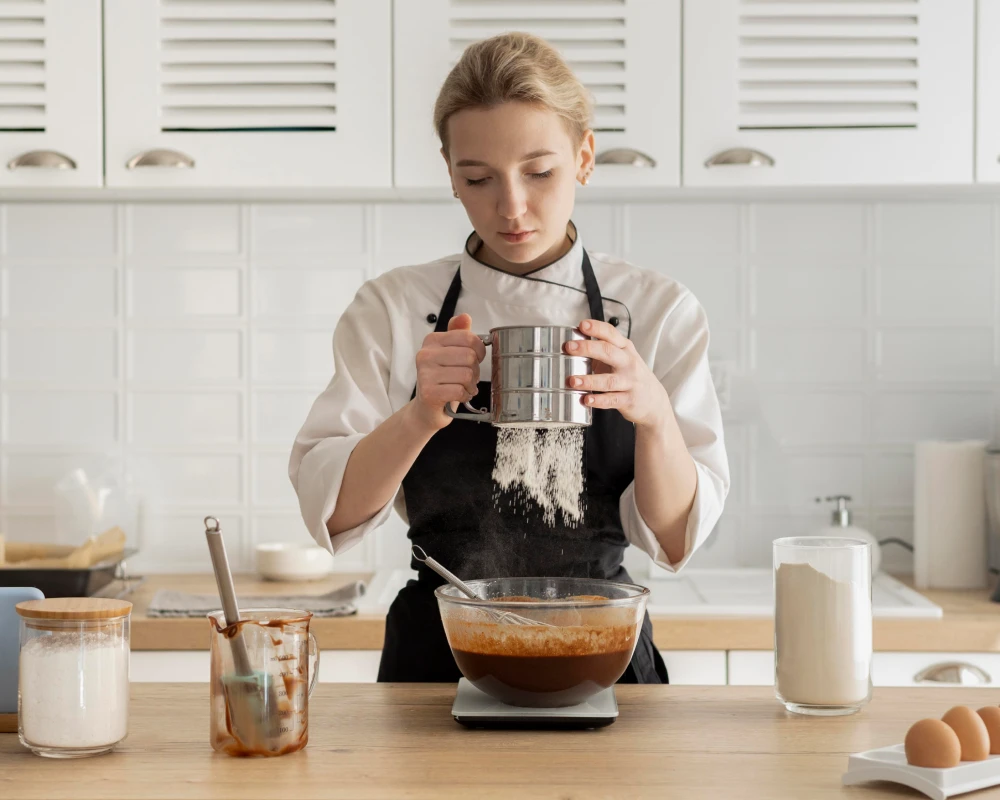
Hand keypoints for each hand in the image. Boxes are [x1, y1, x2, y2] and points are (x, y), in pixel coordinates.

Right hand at [409, 313, 485, 431]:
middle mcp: (425, 354)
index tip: (475, 359)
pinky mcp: (429, 392)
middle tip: (468, 377)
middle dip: (475, 370)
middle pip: (470, 357)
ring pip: (467, 375)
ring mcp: (425, 374)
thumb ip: (459, 334)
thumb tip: (465, 317)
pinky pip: (460, 390)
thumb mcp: (452, 353)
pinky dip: (465, 395)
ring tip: (463, 387)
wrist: (427, 408)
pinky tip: (459, 395)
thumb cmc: (443, 379)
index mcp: (432, 340)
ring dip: (471, 385)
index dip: (479, 350)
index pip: (468, 338)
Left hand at [564, 319, 668, 428]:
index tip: (582, 325)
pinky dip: (599, 400)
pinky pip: (612, 400)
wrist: (654, 400)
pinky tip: (586, 400)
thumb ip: (602, 351)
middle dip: (587, 348)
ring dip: (589, 380)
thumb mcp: (622, 358)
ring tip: (573, 380)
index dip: (596, 328)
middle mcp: (628, 363)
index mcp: (625, 349)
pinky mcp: (629, 400)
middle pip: (608, 352)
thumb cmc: (631, 376)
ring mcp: (630, 382)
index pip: (611, 334)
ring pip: (609, 380)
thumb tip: (574, 343)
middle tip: (569, 347)